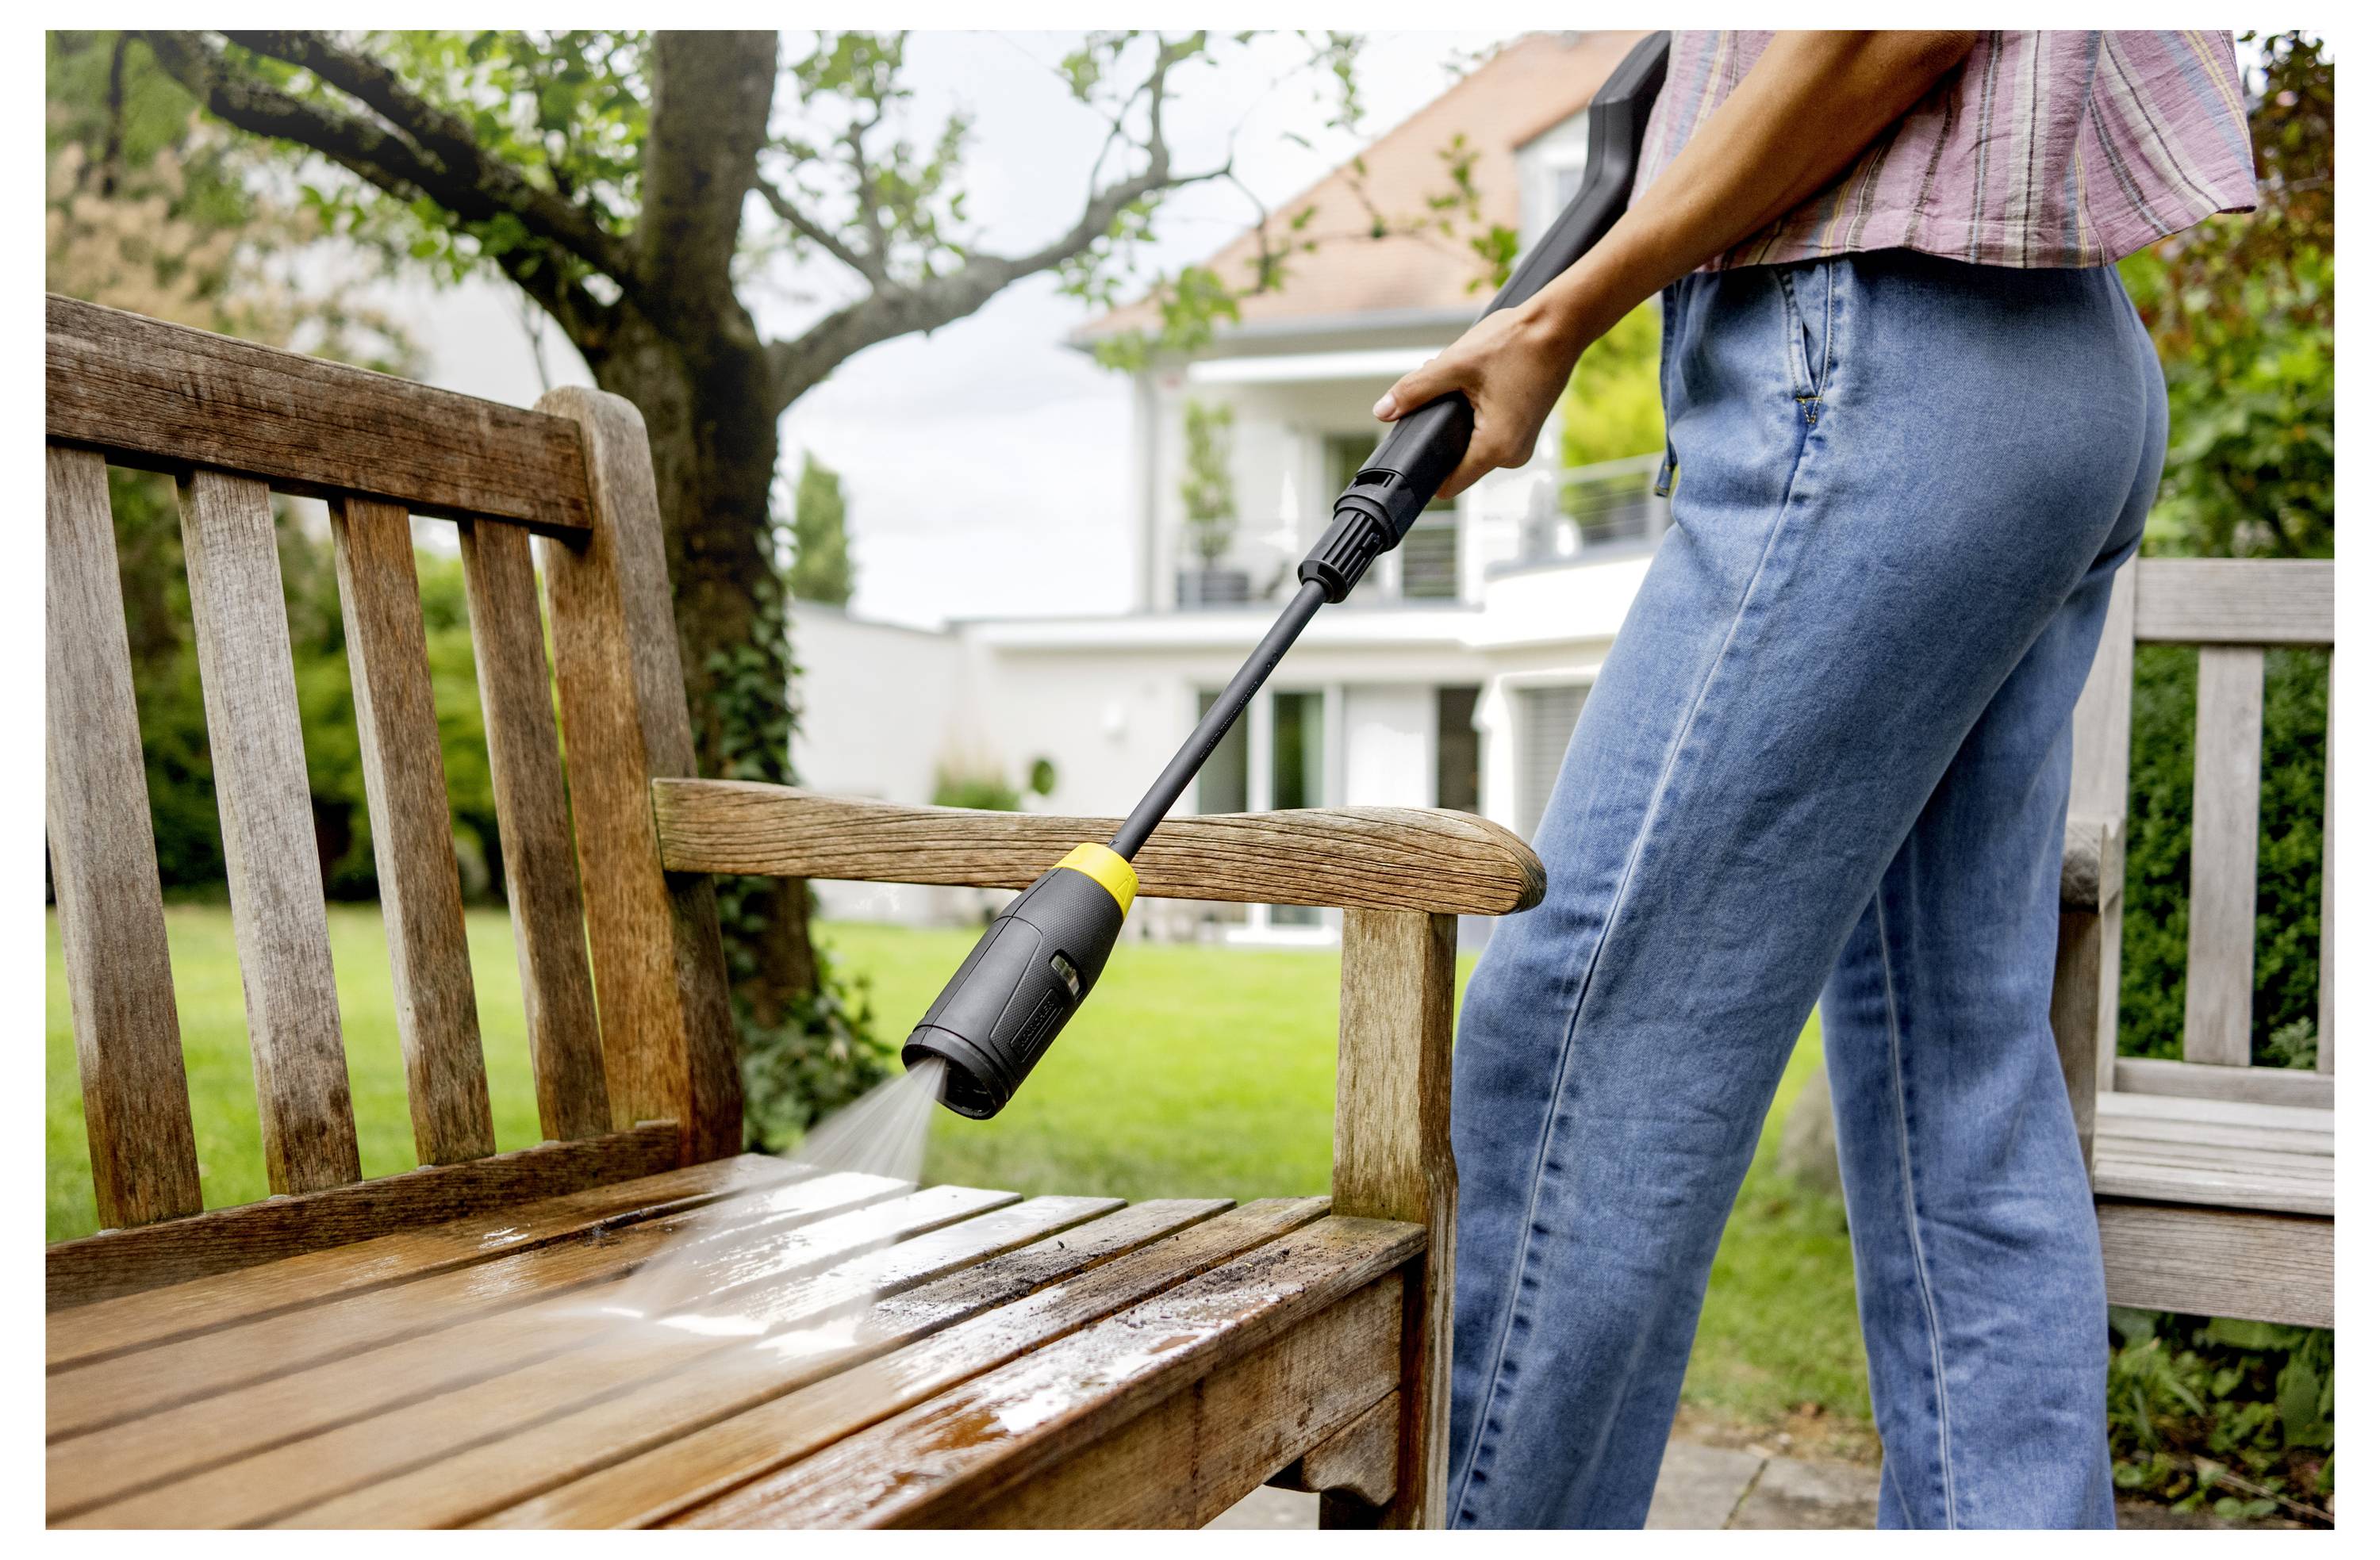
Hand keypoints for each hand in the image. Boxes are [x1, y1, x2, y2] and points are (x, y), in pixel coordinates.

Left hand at [1373, 302, 1581, 497]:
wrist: (1561, 325)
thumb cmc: (1517, 342)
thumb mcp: (1455, 364)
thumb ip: (1415, 390)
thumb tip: (1382, 410)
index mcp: (1496, 448)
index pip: (1448, 484)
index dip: (1426, 470)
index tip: (1412, 449)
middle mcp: (1512, 456)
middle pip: (1458, 463)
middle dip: (1443, 434)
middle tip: (1449, 395)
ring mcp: (1521, 445)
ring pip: (1472, 446)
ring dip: (1460, 421)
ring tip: (1469, 385)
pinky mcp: (1525, 432)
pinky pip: (1489, 435)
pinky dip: (1477, 416)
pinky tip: (1482, 387)